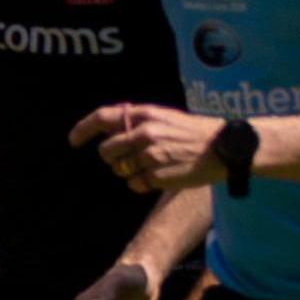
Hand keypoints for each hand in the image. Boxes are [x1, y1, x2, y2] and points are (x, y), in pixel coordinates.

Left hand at [69, 103, 225, 194]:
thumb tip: (108, 131)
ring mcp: (151, 155)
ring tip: (152, 165)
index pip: (102, 117)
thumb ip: (137, 122)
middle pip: (106, 151)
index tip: (73, 140)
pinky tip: (159, 176)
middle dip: (112, 158)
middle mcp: (144, 133)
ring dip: (129, 171)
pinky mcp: (158, 175)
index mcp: (145, 115)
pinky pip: (134, 184)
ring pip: (119, 170)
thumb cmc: (193, 133)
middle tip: (130, 158)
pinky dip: (141, 184)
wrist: (226, 147)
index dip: (83, 129)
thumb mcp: (164, 118)